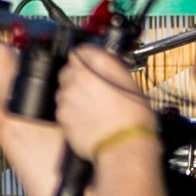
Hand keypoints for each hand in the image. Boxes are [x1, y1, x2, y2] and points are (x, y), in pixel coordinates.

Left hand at [51, 47, 153, 162]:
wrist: (124, 145)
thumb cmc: (133, 119)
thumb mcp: (130, 84)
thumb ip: (112, 69)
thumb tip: (104, 64)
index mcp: (99, 64)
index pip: (81, 50)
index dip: (85, 58)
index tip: (87, 64)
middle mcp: (80, 76)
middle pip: (68, 69)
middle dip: (76, 77)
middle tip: (91, 89)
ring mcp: (68, 96)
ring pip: (64, 90)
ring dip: (73, 95)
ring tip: (91, 107)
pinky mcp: (61, 115)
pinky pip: (62, 109)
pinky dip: (71, 112)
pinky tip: (86, 119)